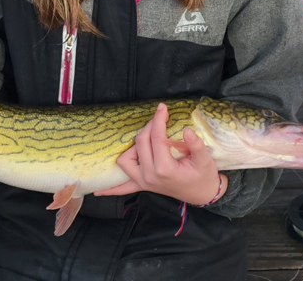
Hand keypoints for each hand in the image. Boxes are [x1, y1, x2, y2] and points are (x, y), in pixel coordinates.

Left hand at [94, 103, 226, 204]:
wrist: (203, 194)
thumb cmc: (204, 176)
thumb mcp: (205, 160)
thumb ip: (196, 146)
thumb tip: (186, 131)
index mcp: (164, 169)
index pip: (156, 138)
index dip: (159, 120)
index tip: (162, 107)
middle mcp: (149, 176)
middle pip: (140, 143)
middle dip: (149, 126)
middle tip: (160, 118)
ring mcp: (143, 182)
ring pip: (125, 160)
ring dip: (133, 146)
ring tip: (147, 137)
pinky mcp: (142, 186)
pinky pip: (122, 188)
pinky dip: (110, 189)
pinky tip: (97, 192)